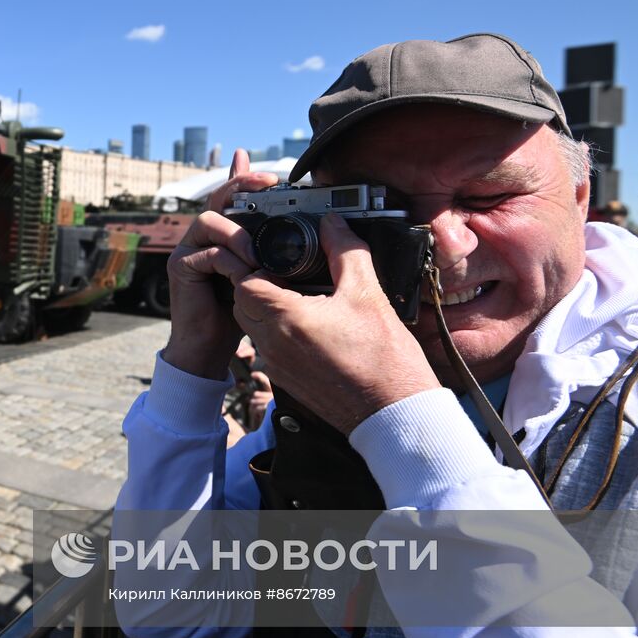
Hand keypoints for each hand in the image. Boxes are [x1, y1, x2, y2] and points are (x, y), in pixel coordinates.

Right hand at [162, 150, 278, 378]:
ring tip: (256, 255)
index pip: (232, 197)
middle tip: (270, 183)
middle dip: (243, 184)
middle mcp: (202, 236)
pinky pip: (206, 250)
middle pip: (219, 197)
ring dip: (238, 234)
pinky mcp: (180, 265)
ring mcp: (188, 249)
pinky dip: (228, 260)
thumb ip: (269, 256)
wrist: (209, 348)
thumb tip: (297, 239)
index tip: (271, 174)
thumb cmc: (237, 314)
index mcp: (222, 236)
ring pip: (211, 220)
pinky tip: (243, 273)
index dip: (245, 178)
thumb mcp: (260, 278)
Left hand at [234, 213, 440, 434]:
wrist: (394, 413)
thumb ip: (345, 251)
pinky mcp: (286, 381)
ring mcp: (277, 366)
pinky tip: (307, 324)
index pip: (244, 282)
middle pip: (243, 303)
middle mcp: (273, 345)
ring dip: (265, 308)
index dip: (254, 264)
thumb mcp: (367, 294)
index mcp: (287, 320)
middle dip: (256, 283)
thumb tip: (333, 224)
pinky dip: (277, 331)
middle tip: (285, 272)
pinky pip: (267, 348)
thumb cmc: (385, 360)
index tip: (273, 256)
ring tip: (298, 295)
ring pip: (252, 327)